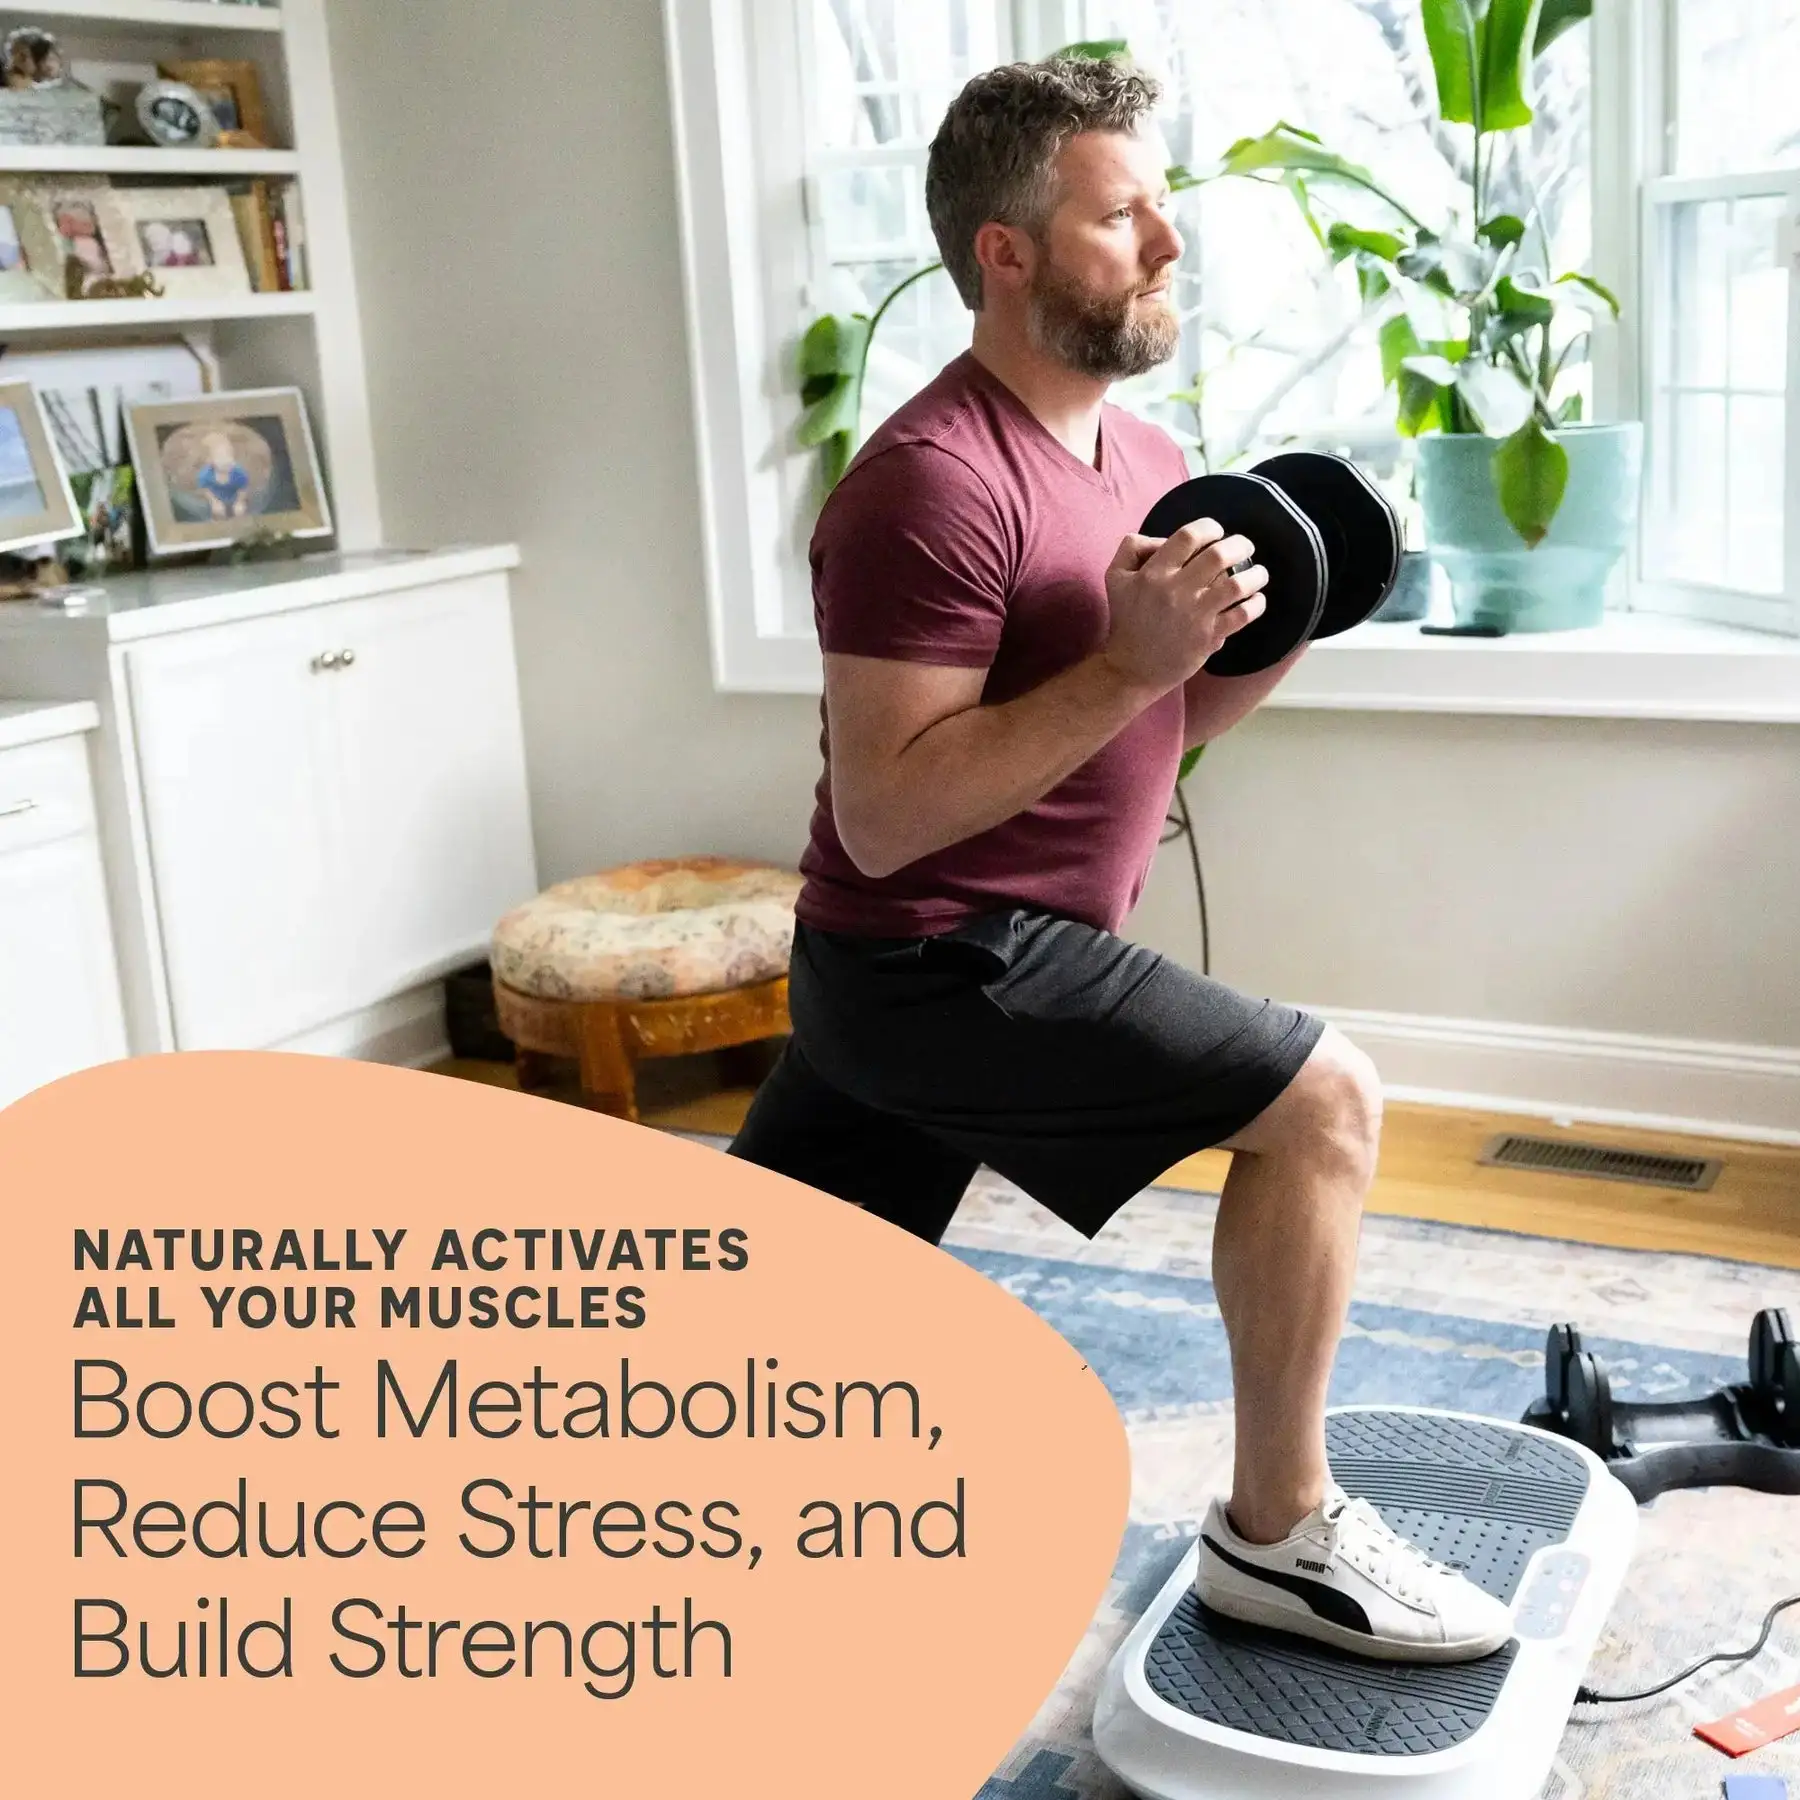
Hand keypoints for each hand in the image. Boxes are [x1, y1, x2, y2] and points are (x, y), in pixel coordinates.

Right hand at [1100, 519, 1268, 688]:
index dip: (1209, 528)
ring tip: (1258, 573)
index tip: (1216, 533)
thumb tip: (1165, 539)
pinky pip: (1242, 615)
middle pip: (1219, 555)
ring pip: (1237, 584)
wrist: (1131, 668)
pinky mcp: (1208, 637)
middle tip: (1244, 548)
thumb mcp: (1115, 576)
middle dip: (1240, 546)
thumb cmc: (1126, 620)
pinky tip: (1256, 599)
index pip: (1189, 536)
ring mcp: (1194, 615)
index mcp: (1154, 573)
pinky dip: (1256, 604)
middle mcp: (1175, 591)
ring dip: (1255, 574)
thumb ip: (1134, 547)